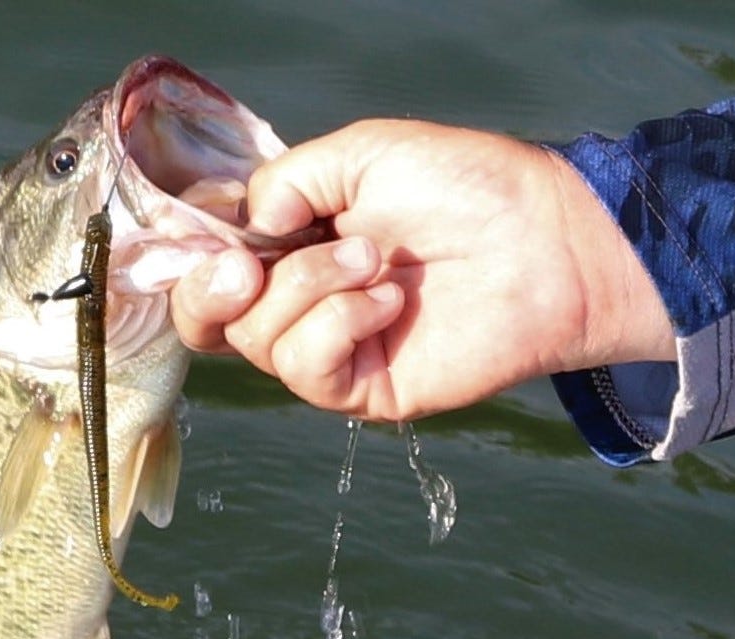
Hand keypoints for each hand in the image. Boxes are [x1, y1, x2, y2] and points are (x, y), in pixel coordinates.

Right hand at [171, 119, 674, 419]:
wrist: (544, 240)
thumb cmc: (467, 187)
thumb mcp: (362, 155)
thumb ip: (286, 183)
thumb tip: (242, 230)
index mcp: (289, 243)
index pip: (205, 269)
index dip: (190, 261)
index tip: (212, 240)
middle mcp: (298, 299)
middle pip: (207, 322)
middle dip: (213, 291)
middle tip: (248, 265)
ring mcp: (328, 346)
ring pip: (258, 340)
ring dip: (306, 290)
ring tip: (373, 260)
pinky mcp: (360, 387)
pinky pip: (306, 368)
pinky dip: (337, 326)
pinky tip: (387, 300)